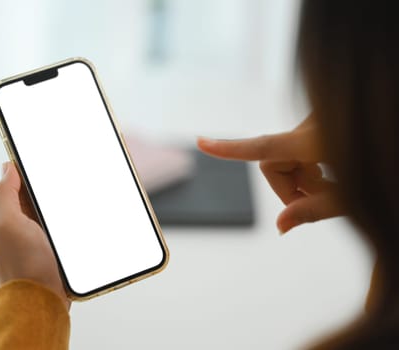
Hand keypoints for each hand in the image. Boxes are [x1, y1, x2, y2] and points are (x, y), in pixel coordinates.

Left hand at [0, 161, 70, 308]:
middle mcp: (16, 224)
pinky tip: (74, 212)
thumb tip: (7, 167)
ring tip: (71, 189)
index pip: (11, 182)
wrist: (41, 299)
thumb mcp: (8, 223)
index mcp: (2, 215)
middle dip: (42, 183)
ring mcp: (33, 235)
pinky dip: (62, 215)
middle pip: (31, 193)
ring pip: (45, 207)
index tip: (40, 156)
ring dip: (55, 199)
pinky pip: (55, 222)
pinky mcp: (49, 245)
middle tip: (60, 172)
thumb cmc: (23, 264)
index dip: (24, 168)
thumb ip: (4, 194)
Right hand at [197, 115, 343, 233]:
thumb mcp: (355, 195)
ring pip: (285, 157)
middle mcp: (309, 125)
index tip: (201, 142)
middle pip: (272, 163)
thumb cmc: (393, 169)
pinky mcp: (318, 122)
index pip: (263, 147)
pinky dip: (309, 165)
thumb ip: (314, 211)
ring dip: (302, 178)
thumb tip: (279, 227)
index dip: (228, 149)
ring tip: (335, 186)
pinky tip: (334, 170)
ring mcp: (313, 121)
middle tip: (320, 202)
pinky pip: (298, 147)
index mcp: (316, 140)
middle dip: (289, 188)